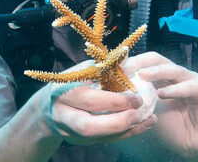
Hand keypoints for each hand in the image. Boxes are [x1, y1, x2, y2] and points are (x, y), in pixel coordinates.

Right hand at [38, 60, 157, 145]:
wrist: (49, 107)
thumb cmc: (71, 82)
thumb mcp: (82, 71)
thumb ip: (103, 66)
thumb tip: (126, 55)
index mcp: (64, 93)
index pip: (89, 100)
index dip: (114, 101)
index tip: (137, 97)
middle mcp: (64, 115)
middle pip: (89, 126)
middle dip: (117, 122)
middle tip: (140, 114)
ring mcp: (71, 132)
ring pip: (99, 138)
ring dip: (126, 130)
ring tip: (149, 120)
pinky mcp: (80, 141)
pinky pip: (105, 141)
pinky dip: (126, 134)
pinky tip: (143, 124)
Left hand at [123, 52, 197, 160]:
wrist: (195, 146)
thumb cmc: (172, 129)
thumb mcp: (148, 113)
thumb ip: (135, 101)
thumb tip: (111, 93)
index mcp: (162, 78)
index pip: (145, 63)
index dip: (130, 63)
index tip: (114, 68)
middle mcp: (177, 75)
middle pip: (157, 60)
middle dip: (140, 62)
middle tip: (125, 68)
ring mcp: (192, 79)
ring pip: (173, 69)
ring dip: (156, 71)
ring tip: (141, 75)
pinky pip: (190, 86)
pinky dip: (175, 89)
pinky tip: (162, 94)